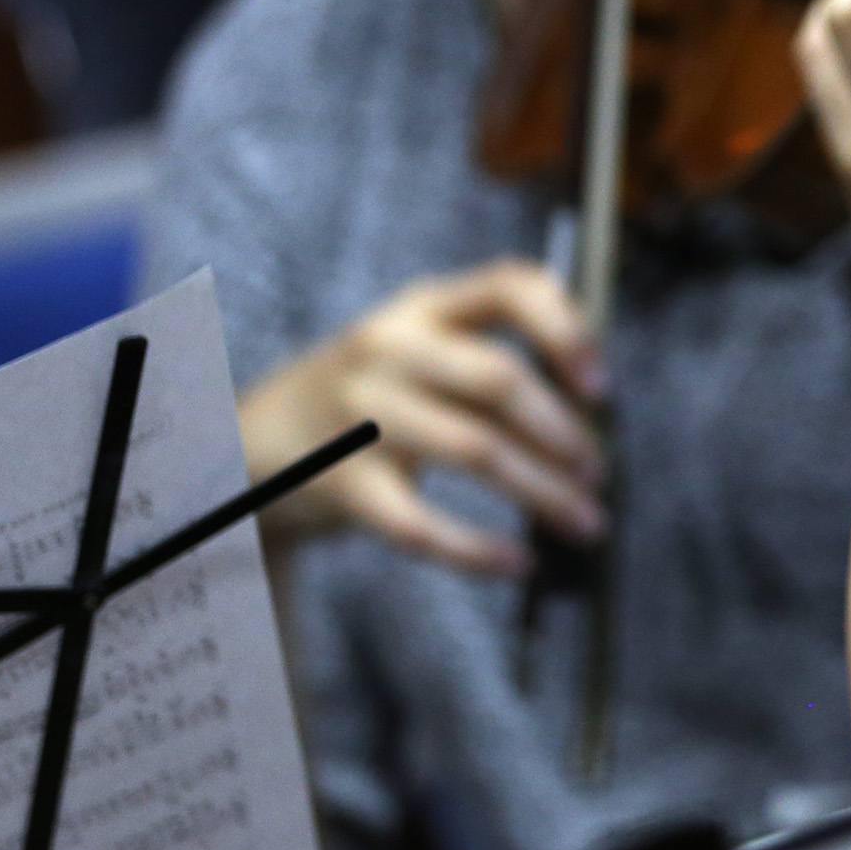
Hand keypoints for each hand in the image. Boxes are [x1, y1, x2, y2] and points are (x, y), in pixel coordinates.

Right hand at [238, 259, 604, 579]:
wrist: (249, 443)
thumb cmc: (370, 396)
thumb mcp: (415, 347)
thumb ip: (488, 353)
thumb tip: (595, 402)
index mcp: (421, 307)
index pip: (509, 285)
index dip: (567, 328)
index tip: (601, 386)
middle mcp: (388, 348)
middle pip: (500, 379)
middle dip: (566, 433)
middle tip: (600, 473)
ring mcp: (359, 413)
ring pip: (476, 450)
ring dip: (545, 492)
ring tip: (585, 523)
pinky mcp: (339, 483)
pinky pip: (420, 523)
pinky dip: (478, 550)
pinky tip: (517, 564)